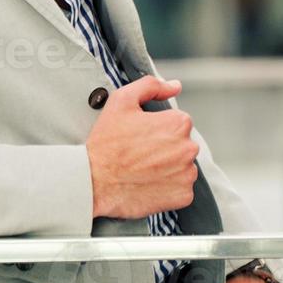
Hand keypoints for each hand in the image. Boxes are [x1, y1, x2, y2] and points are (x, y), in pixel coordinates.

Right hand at [84, 75, 197, 218]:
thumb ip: (151, 86)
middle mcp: (188, 149)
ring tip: (143, 168)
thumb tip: (174, 86)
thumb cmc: (106, 143)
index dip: (157, 127)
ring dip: (168, 166)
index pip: (177, 121)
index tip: (141, 135)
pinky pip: (181, 188)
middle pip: (182, 144)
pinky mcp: (183, 196)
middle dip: (165, 147)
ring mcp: (187, 174)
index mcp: (178, 123)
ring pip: (183, 166)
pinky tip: (148, 182)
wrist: (94, 181)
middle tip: (139, 152)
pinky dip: (168, 186)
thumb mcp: (122, 101)